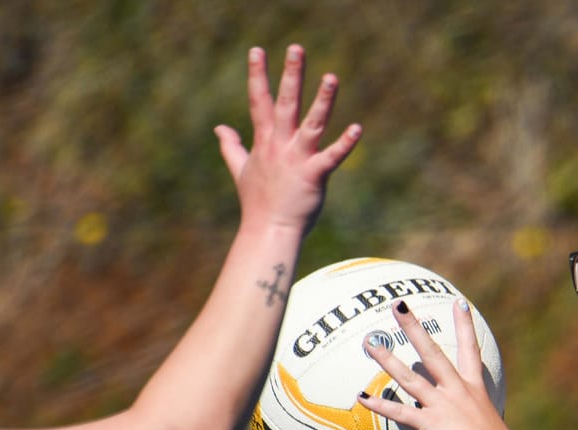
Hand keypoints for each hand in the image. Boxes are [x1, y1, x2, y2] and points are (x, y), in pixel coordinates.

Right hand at [213, 45, 361, 237]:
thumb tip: (220, 128)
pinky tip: (357, 128)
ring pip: (311, 124)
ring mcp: (297, 159)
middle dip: (290, 75)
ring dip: (322, 101)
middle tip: (296, 48)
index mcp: (264, 142)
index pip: (258, 101)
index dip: (257, 75)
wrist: (268, 233)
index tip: (257, 50)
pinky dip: (344, 144)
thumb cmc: (257, 204)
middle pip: (285, 104)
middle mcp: (280, 146)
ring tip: (331, 76)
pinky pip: (331, 157)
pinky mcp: (314, 176)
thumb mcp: (241, 170)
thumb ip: (231, 146)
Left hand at [359, 297, 515, 429]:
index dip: (465, 326)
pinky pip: (399, 412)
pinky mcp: (430, 423)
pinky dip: (379, 405)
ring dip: (387, 359)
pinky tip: (361, 397)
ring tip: (370, 343)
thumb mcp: (490, 429)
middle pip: (432, 351)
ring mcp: (442, 405)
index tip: (459, 303)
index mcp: (474, 388)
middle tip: (398, 305)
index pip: (470, 350)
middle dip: (414, 327)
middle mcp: (457, 390)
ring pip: (409, 376)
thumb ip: (476, 424)